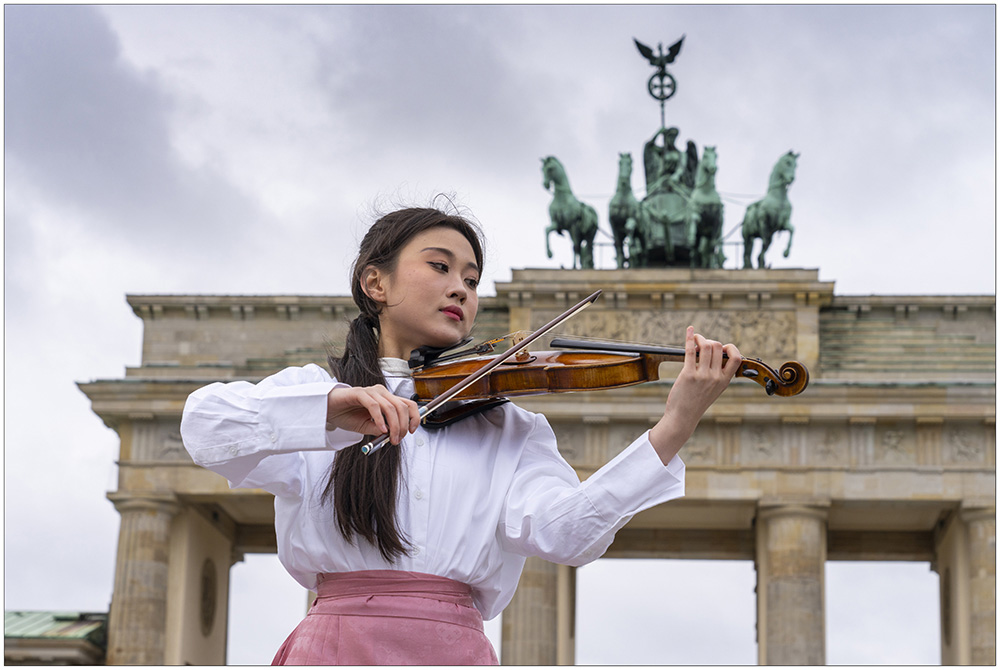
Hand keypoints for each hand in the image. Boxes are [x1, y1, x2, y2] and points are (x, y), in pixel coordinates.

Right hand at [326, 385, 419, 444]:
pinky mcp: (359, 393)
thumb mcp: (367, 427)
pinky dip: (380, 419)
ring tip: (390, 438)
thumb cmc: (347, 416)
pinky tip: (380, 429)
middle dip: (403, 426)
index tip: (413, 431)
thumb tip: (393, 433)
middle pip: (402, 407)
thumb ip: (380, 429)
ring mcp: (371, 391)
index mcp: (386, 399)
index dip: (414, 417)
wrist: (328, 410)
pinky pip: (374, 405)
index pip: (408, 404)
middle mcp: (381, 393)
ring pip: (390, 407)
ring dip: (394, 425)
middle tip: (397, 439)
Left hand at [649, 326, 741, 463]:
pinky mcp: (688, 375)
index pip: (737, 358)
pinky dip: (689, 338)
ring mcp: (703, 376)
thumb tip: (714, 352)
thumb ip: (717, 374)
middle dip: (710, 341)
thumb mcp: (714, 389)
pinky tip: (689, 331)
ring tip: (695, 339)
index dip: (730, 348)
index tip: (721, 348)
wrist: (683, 417)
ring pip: (706, 346)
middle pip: (718, 347)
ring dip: (700, 338)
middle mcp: (716, 377)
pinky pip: (690, 351)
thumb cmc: (696, 402)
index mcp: (725, 380)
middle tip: (701, 345)